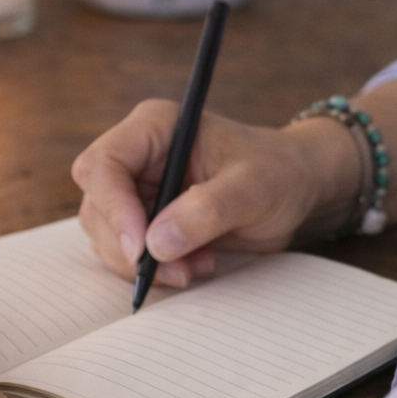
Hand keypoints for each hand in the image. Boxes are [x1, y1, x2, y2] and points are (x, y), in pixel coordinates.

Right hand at [73, 103, 360, 287]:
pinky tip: (196, 264)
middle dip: (130, 248)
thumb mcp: (253, 188)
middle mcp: (138, 155)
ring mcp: (139, 188)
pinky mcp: (147, 218)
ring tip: (198, 265)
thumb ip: (207, 210)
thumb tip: (155, 243)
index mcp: (156, 127)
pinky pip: (129, 253)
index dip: (114, 208)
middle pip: (98, 207)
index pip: (102, 164)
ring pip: (108, 236)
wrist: (297, 186)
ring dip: (146, 264)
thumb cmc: (279, 172)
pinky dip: (156, 269)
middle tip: (179, 270)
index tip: (141, 248)